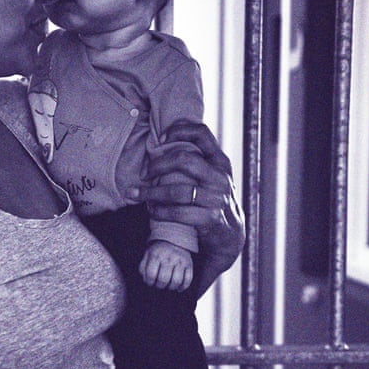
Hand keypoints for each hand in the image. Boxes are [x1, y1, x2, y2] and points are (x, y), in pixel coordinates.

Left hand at [129, 122, 244, 295]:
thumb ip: (197, 163)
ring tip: (137, 194)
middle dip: (158, 165)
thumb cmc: (213, 203)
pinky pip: (178, 212)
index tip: (161, 139)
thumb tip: (163, 145)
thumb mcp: (212, 179)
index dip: (179, 131)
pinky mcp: (210, 219)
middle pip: (184, 159)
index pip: (202, 134)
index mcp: (220, 162)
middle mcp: (220, 177)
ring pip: (176, 189)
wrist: (231, 236)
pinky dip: (160, 211)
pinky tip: (152, 211)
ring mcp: (217, 198)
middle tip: (144, 173)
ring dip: (151, 192)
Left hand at [139, 240, 192, 290]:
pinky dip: (183, 287)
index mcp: (156, 255)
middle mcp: (169, 258)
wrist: (175, 239)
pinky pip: (188, 279)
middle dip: (160, 286)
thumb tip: (146, 280)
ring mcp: (180, 261)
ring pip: (176, 281)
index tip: (150, 283)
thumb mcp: (147, 255)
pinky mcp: (189, 264)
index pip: (151, 275)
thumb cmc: (158, 251)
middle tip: (159, 284)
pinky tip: (178, 288)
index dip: (149, 282)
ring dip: (171, 287)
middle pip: (163, 280)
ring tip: (168, 286)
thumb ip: (143, 267)